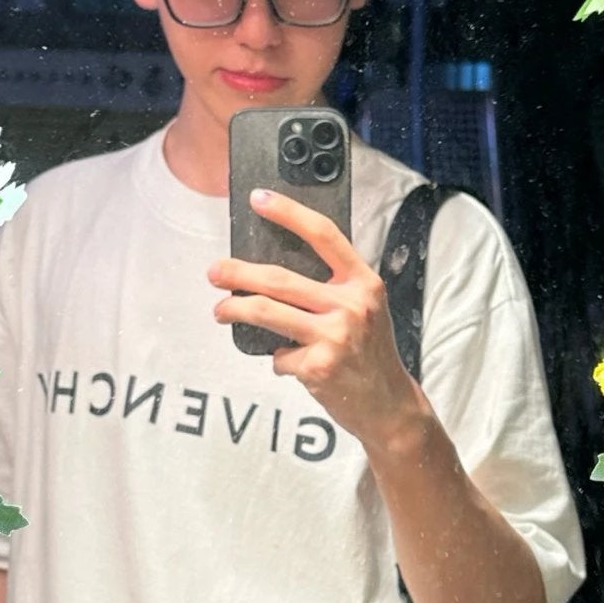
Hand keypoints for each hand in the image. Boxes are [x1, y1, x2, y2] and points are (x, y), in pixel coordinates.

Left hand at [207, 189, 424, 448]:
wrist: (388, 404)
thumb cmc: (370, 352)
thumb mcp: (365, 308)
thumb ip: (334, 287)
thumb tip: (273, 273)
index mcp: (364, 282)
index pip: (324, 235)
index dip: (289, 213)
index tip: (259, 198)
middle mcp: (351, 305)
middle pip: (279, 278)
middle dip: (238, 272)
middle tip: (214, 272)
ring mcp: (334, 337)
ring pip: (266, 312)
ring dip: (234, 309)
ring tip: (220, 310)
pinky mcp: (317, 367)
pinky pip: (277, 355)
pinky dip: (277, 359)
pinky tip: (289, 363)